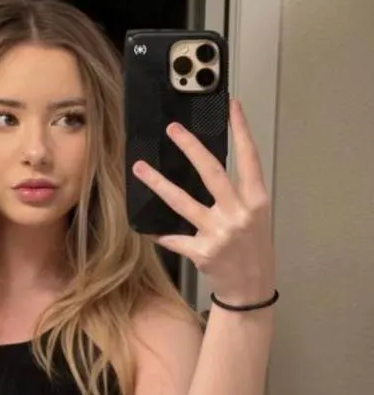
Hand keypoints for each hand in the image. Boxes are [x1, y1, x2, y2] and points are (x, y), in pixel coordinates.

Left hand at [132, 99, 274, 305]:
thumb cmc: (253, 248)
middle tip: (172, 129)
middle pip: (212, 172)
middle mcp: (238, 214)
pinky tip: (146, 228)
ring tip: (139, 168)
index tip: (232, 106)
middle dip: (191, 148)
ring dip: (158, 183)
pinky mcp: (201, 252)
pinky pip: (173, 238)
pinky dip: (159, 233)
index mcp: (256, 201)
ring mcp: (219, 233)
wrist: (251, 288)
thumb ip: (238, 194)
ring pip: (182, 202)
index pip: (249, 159)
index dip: (242, 130)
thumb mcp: (255, 217)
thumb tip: (208, 167)